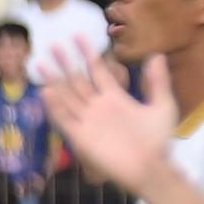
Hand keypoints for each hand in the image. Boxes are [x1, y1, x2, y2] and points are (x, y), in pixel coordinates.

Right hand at [41, 51, 175, 189]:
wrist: (149, 168)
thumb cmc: (157, 139)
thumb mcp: (162, 106)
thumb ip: (157, 82)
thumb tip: (156, 55)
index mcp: (115, 97)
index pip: (98, 70)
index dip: (88, 53)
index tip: (78, 36)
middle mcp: (97, 106)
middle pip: (77, 80)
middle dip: (65, 63)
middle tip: (52, 45)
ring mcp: (87, 120)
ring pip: (66, 96)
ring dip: (54, 80)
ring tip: (40, 64)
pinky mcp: (79, 136)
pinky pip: (64, 118)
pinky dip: (55, 106)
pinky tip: (45, 92)